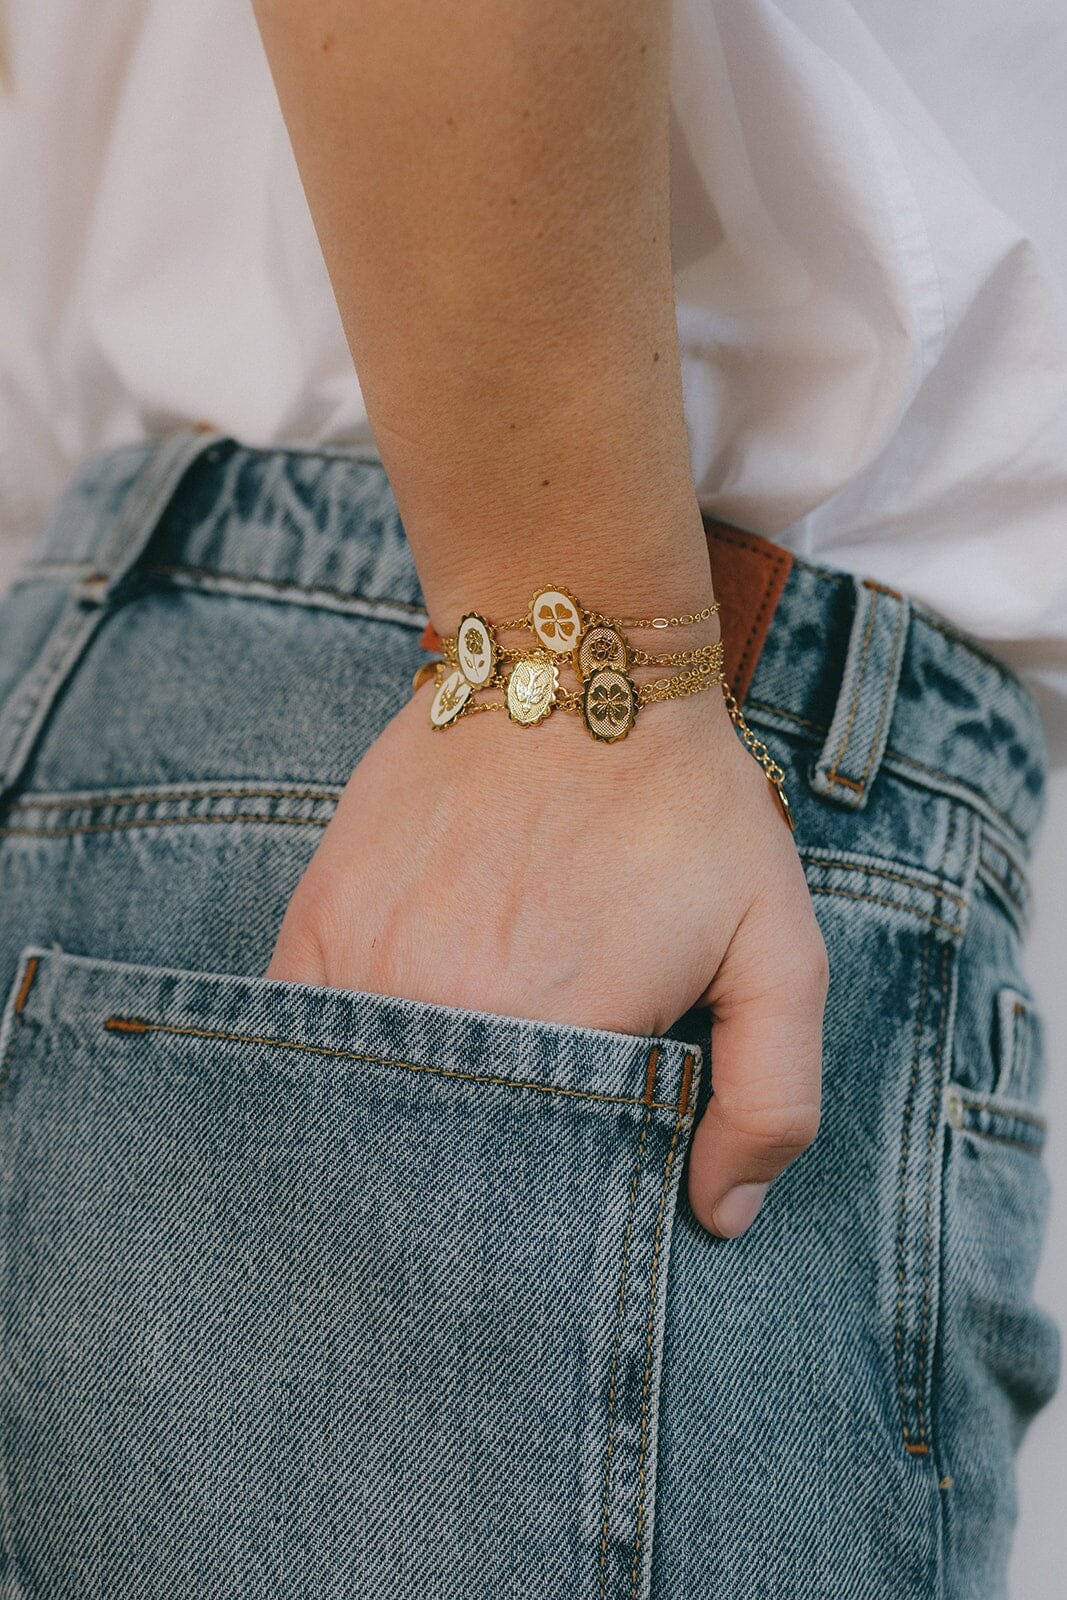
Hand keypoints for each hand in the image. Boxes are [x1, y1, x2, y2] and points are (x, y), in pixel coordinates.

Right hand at [267, 687, 827, 1236]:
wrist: (577, 669)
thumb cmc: (688, 810)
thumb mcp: (781, 945)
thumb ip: (772, 1098)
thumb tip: (719, 1218)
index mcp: (557, 1036)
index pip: (537, 1191)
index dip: (558, 1196)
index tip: (573, 1175)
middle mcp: (441, 1013)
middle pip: (444, 1153)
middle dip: (479, 1172)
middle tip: (516, 1132)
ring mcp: (365, 965)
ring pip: (369, 1101)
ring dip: (405, 1115)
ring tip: (455, 1090)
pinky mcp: (318, 920)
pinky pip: (301, 1037)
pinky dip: (339, 1060)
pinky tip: (386, 1047)